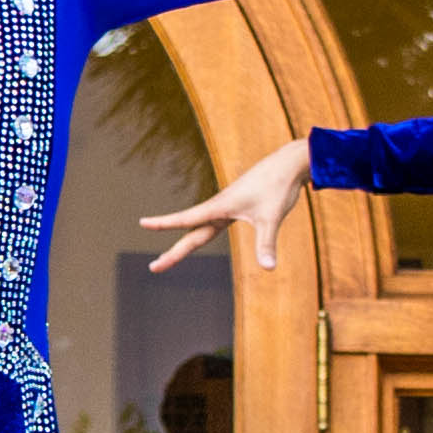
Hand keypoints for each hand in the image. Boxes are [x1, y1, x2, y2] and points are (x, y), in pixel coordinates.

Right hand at [143, 133, 311, 272]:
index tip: (142, 223)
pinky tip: (199, 234)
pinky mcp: (238, 205)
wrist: (289, 165)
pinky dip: (200, 232)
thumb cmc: (278, 187)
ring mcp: (228, 206)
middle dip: (173, 252)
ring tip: (168, 257)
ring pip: (200, 228)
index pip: (186, 219)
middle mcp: (219, 207)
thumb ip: (266, 244)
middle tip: (154, 267)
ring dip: (184, 243)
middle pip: (191, 233)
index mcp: (220, 206)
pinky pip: (213, 223)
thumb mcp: (271, 218)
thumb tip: (268, 268)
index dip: (164, 223)